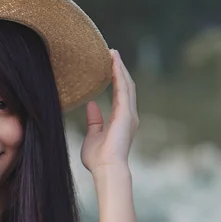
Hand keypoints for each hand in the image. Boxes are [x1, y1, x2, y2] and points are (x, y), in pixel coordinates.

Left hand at [81, 50, 138, 173]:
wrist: (106, 168)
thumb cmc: (98, 158)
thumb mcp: (93, 135)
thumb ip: (94, 120)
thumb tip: (91, 104)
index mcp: (121, 120)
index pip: (120, 94)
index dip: (116, 78)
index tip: (109, 65)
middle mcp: (129, 115)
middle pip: (125, 85)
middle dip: (119, 69)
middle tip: (112, 53)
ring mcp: (129, 114)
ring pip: (126, 84)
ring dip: (120, 68)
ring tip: (113, 53)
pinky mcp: (126, 113)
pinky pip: (123, 88)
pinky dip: (119, 74)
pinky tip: (114, 63)